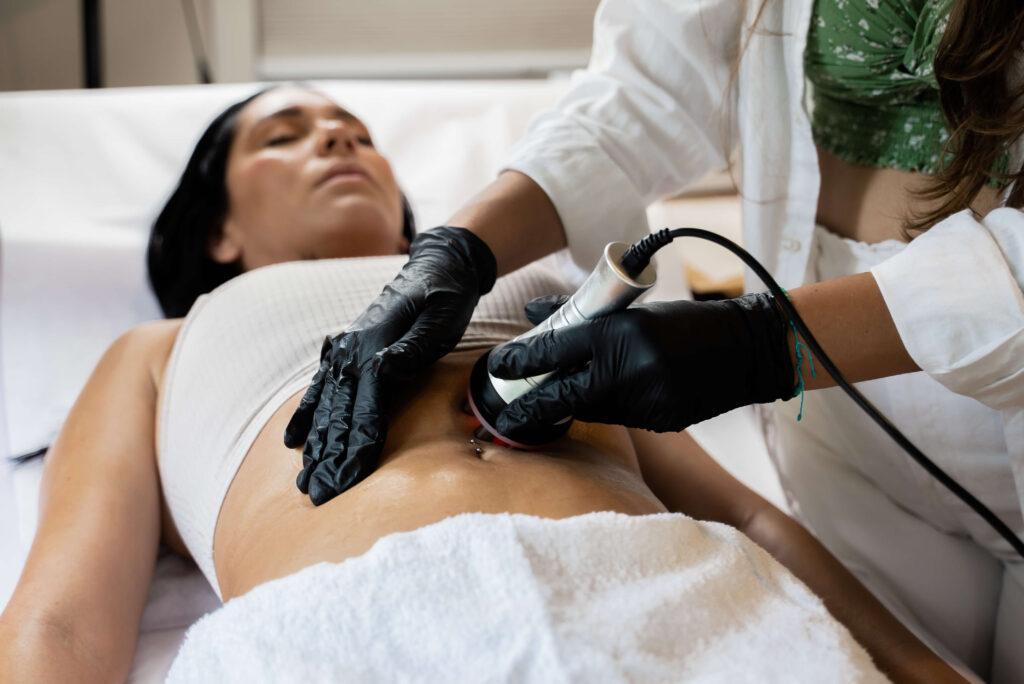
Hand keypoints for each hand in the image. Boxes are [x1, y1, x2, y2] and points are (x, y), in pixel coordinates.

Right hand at [284, 226, 496, 504]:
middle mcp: (353, 351)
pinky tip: (292, 441)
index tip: (346, 482)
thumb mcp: (441, 317)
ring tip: (302, 481)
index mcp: (376, 347)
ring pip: (326, 406)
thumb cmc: (447, 295)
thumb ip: (414, 346)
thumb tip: (384, 368)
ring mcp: (346, 349)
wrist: (440, 264)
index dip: (354, 448)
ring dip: (314, 446)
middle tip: (317, 496)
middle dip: (327, 458)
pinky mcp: (348, 349)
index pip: (364, 409)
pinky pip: (321, 387)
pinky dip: (305, 415)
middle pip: (338, 415)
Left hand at [488, 293, 794, 438]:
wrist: (746, 349)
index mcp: (620, 332)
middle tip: (505, 416)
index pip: (558, 349)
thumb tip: (534, 311)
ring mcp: (646, 398)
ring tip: (549, 403)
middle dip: (531, 408)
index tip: (498, 368)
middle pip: (564, 394)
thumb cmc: (685, 323)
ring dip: (571, 407)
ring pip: (590, 410)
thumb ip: (581, 312)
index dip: (523, 361)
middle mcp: (629, 368)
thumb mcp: (632, 311)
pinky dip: (607, 409)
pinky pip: (620, 418)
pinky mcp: (660, 420)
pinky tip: (605, 401)